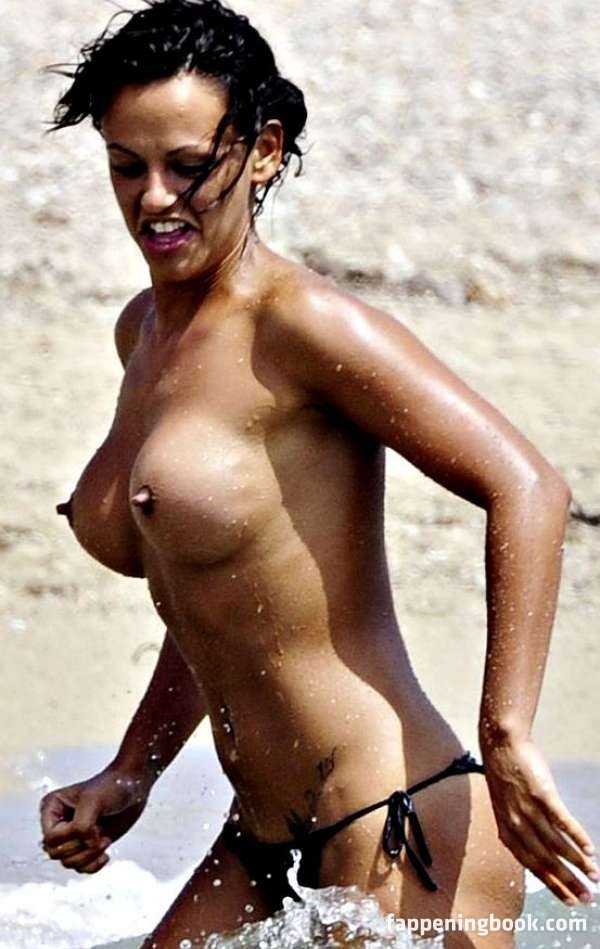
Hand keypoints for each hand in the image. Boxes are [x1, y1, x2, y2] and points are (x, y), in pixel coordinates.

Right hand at [39, 764, 151, 873]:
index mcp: (52, 808)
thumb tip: (85, 844)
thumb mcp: (93, 801)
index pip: (50, 838)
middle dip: (81, 847)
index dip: (70, 836)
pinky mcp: (86, 846)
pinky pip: (80, 868)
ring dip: (89, 855)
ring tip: (104, 839)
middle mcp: (58, 824)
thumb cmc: (112, 786)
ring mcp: (72, 836)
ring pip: (68, 863)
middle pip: (56, 854)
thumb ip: (83, 825)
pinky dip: (93, 866)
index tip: (92, 823)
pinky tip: (105, 855)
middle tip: (99, 832)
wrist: (132, 788)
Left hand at [482, 736, 598, 904]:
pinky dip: (577, 837)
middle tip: (587, 898)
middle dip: (568, 882)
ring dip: (578, 862)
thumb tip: (539, 851)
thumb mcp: (505, 808)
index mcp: (507, 832)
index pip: (532, 866)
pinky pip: (562, 821)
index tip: (568, 901)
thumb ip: (519, 830)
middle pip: (546, 861)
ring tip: (594, 875)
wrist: (501, 743)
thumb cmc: (506, 775)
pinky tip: (590, 850)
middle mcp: (516, 825)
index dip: (552, 885)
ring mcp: (528, 810)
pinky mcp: (541, 794)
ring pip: (556, 845)